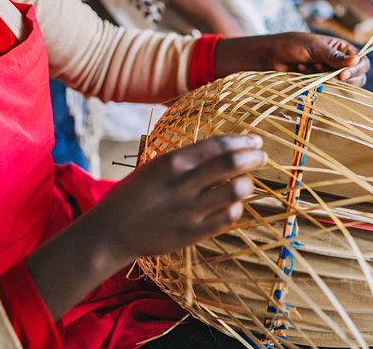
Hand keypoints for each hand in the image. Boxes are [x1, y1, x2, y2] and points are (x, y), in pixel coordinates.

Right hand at [26, 134, 266, 318]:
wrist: (109, 233)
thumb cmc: (133, 196)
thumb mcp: (155, 167)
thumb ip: (186, 161)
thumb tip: (222, 152)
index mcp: (173, 162)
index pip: (218, 145)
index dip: (242, 141)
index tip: (255, 140)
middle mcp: (183, 183)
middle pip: (232, 164)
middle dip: (254, 157)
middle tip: (263, 156)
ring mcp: (190, 210)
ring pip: (236, 191)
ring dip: (248, 183)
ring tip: (247, 182)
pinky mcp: (192, 233)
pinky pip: (228, 217)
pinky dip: (237, 208)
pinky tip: (234, 205)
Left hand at [214, 32, 369, 86]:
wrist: (270, 56)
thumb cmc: (292, 45)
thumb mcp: (315, 48)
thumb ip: (335, 57)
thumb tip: (357, 61)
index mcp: (342, 49)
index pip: (362, 63)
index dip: (356, 70)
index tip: (342, 75)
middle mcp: (339, 63)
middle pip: (357, 78)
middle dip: (341, 78)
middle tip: (321, 70)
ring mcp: (329, 76)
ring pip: (342, 87)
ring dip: (326, 79)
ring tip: (308, 67)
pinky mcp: (319, 85)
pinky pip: (326, 91)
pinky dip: (316, 84)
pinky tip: (302, 72)